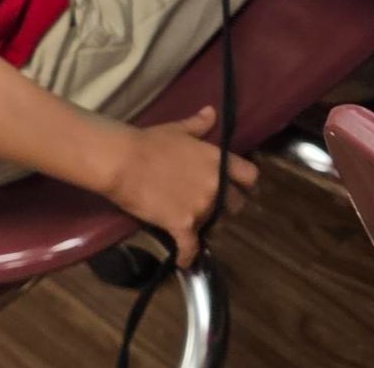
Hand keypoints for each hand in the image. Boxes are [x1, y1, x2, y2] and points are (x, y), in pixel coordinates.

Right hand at [99, 106, 259, 267]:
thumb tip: (212, 112)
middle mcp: (216, 186)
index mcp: (218, 161)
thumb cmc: (150, 142)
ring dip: (203, 226)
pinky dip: (188, 256)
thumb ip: (199, 125)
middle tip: (210, 206)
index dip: (245, 183)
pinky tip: (184, 261)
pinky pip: (191, 247)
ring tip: (190, 224)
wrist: (124, 162)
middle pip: (235, 204)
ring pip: (212, 224)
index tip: (238, 187)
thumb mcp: (179, 130)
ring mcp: (201, 208)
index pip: (250, 176)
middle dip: (225, 207)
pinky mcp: (182, 225)